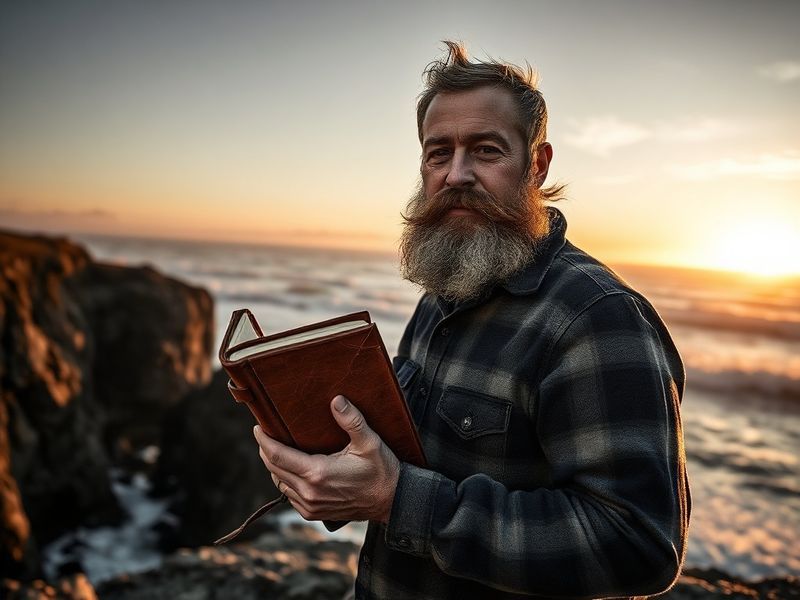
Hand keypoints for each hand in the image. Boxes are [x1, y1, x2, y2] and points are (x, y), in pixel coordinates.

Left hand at [253, 394, 400, 522]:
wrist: (392, 500)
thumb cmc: (382, 470)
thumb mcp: (369, 442)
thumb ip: (352, 420)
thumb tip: (336, 400)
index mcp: (318, 473)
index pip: (278, 456)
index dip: (264, 441)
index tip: (258, 427)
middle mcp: (309, 492)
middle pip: (274, 469)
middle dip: (266, 451)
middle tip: (265, 434)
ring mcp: (311, 506)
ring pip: (280, 484)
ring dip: (275, 467)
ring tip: (277, 450)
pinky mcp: (314, 514)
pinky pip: (290, 497)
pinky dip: (286, 482)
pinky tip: (292, 471)